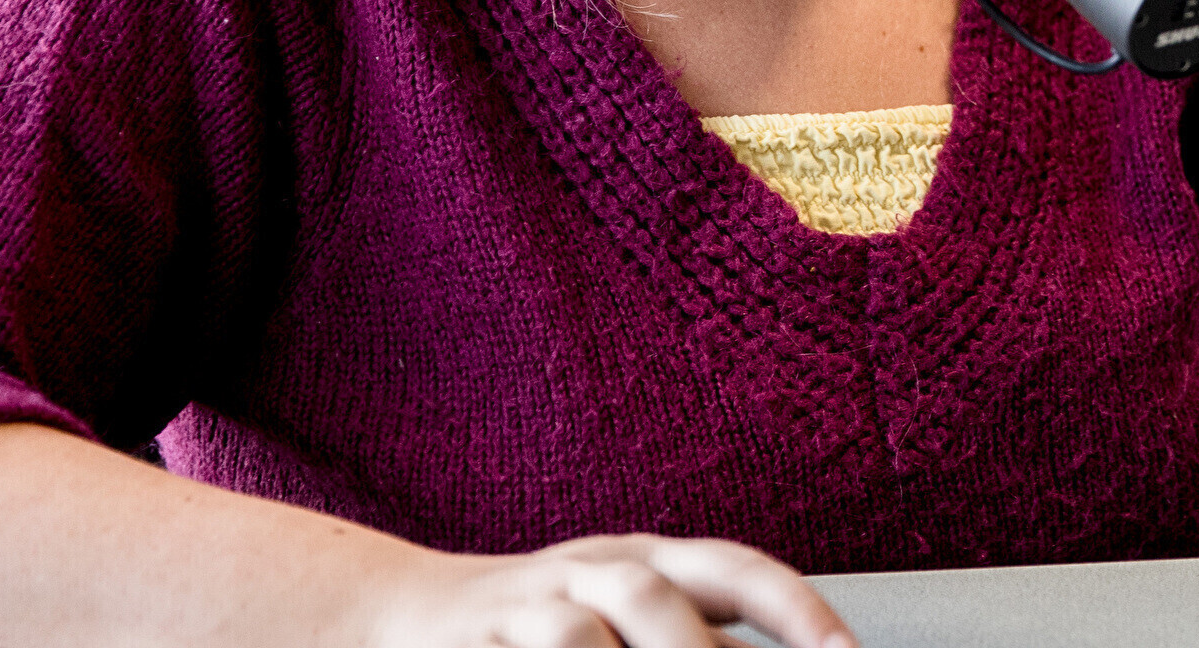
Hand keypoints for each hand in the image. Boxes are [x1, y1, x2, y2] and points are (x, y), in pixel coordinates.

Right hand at [366, 534, 852, 647]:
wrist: (402, 613)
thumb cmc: (545, 624)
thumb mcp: (626, 614)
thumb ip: (698, 638)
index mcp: (651, 558)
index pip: (738, 570)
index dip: (796, 610)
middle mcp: (594, 568)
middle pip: (657, 597)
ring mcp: (528, 605)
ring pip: (581, 634)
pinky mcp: (474, 643)